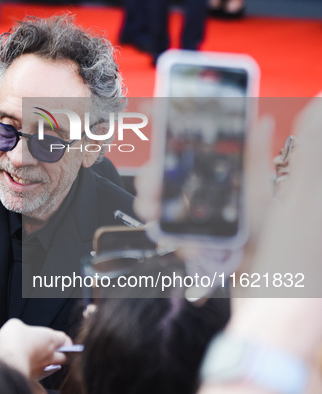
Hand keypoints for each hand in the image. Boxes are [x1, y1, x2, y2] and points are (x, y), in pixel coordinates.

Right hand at [0, 318, 71, 378]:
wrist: (7, 362)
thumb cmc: (14, 341)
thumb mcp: (15, 325)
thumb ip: (21, 327)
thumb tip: (18, 329)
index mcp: (50, 338)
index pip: (64, 339)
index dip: (63, 339)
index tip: (59, 339)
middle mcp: (50, 354)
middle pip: (63, 356)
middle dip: (59, 353)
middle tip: (49, 349)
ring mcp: (43, 368)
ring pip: (52, 367)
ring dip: (48, 363)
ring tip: (38, 359)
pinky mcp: (34, 378)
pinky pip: (40, 375)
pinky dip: (36, 371)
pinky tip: (27, 367)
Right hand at [133, 116, 274, 280]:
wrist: (263, 258)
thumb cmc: (260, 221)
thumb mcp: (256, 186)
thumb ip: (254, 156)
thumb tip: (261, 123)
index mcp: (200, 176)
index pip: (171, 158)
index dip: (158, 153)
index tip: (152, 150)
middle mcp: (185, 195)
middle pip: (154, 182)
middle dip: (147, 184)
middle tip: (152, 189)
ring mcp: (180, 219)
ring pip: (153, 209)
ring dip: (151, 211)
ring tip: (158, 215)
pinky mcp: (182, 241)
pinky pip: (170, 240)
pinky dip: (179, 243)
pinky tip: (194, 246)